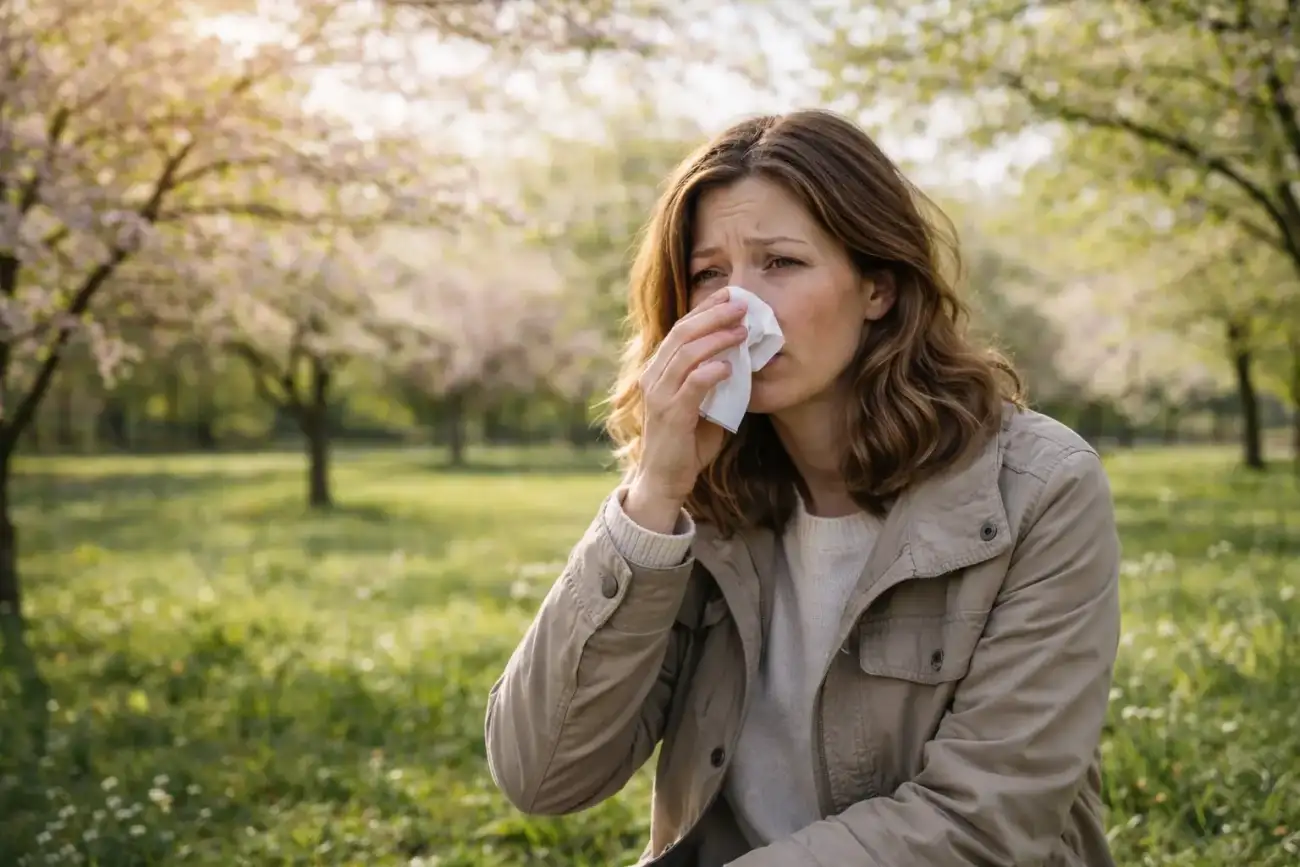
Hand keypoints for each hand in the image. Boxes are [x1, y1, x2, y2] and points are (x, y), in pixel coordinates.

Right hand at [626, 288, 747, 527]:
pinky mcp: (669, 415)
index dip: (706, 309)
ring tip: (742, 331)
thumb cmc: (687, 442)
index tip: (732, 295)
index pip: (682, 329)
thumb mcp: (704, 404)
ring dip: (716, 339)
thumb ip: (716, 381)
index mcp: (660, 370)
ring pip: (686, 355)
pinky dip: (711, 372)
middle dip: (713, 316)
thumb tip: (743, 358)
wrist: (665, 480)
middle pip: (682, 334)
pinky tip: (730, 367)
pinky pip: (691, 385)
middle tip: (742, 304)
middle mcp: (654, 377)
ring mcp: (659, 395)